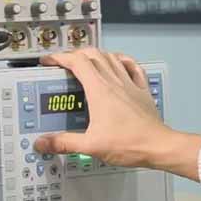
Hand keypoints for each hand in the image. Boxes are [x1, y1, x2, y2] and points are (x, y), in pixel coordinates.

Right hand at [33, 48, 200, 180]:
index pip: (77, 62)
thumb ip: (64, 143)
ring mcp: (130, 83)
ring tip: (86, 62)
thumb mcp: (90, 146)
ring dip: (95, 55)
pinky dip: (121, 60)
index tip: (49, 62)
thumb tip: (42, 143)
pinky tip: (118, 63)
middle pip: (92, 55)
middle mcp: (114, 81)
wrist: (158, 146)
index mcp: (99, 90)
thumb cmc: (128, 144)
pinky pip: (132, 66)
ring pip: (111, 57)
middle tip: (64, 63)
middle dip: (75, 54)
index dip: (60, 58)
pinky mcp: (141, 90)